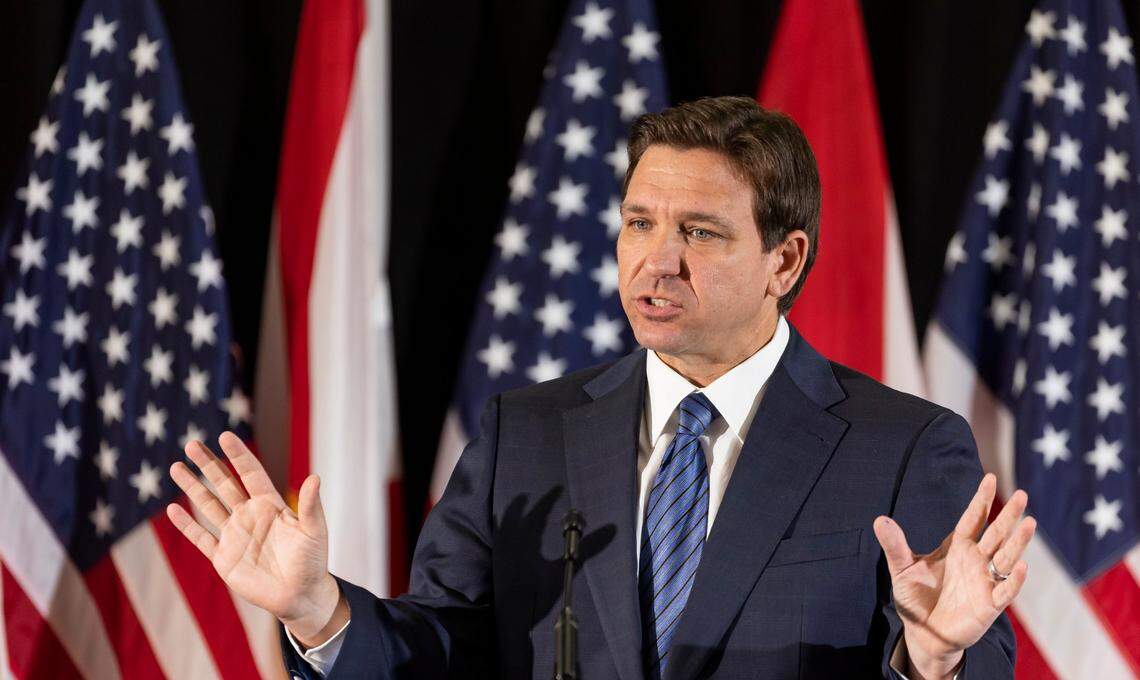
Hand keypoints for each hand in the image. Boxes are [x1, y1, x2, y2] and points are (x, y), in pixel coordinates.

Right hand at [166, 432, 346, 646]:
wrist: (300, 595)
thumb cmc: (312, 561)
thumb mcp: (314, 531)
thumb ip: (312, 506)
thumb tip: (316, 477)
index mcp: (271, 505)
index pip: (250, 474)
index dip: (238, 456)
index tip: (224, 437)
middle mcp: (249, 516)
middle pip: (224, 484)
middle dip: (208, 464)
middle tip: (191, 444)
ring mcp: (234, 535)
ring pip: (208, 506)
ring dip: (193, 487)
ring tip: (176, 467)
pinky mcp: (224, 558)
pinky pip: (201, 538)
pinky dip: (187, 525)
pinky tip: (172, 509)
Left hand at [873, 473, 1035, 679]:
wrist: (923, 632)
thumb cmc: (916, 597)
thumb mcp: (901, 568)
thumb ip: (894, 545)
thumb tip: (879, 520)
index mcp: (957, 547)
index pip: (973, 518)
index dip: (981, 500)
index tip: (989, 477)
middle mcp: (975, 560)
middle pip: (995, 533)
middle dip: (1008, 515)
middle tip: (1022, 494)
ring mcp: (985, 581)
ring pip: (1006, 557)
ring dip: (1018, 542)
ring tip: (1029, 523)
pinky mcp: (989, 605)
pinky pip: (1006, 590)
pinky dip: (1014, 580)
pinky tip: (1021, 566)